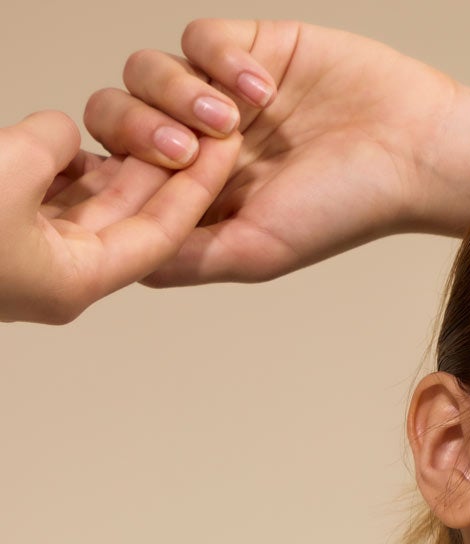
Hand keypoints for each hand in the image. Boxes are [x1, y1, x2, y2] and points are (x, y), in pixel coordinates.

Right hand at [0, 110, 238, 324]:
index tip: (227, 143)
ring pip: (95, 199)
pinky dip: (72, 163)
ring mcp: (35, 254)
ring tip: (157, 116)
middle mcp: (64, 274)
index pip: (161, 233)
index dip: (198, 184)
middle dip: (171, 166)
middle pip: (137, 215)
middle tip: (205, 121)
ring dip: (124, 159)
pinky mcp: (5, 227)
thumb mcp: (5, 174)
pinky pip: (54, 192)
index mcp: (76, 281)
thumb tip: (62, 132)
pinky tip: (87, 133)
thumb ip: (49, 148)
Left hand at [82, 20, 469, 286]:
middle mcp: (198, 143)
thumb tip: (123, 261)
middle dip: (138, 132)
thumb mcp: (254, 253)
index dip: (111, 174)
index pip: (116, 175)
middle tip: (188, 153)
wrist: (412, 152)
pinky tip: (265, 91)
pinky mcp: (249, 45)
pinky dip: (220, 61)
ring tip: (235, 123)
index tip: (145, 183)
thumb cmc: (344, 211)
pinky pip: (199, 37)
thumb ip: (184, 259)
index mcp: (193, 195)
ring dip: (176, 94)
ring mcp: (220, 91)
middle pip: (115, 118)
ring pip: (146, 71)